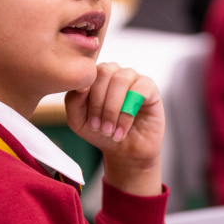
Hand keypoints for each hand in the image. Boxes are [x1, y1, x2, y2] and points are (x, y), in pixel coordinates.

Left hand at [64, 63, 164, 195]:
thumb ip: (73, 101)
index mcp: (95, 75)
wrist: (125, 151)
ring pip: (120, 80)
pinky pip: (138, 91)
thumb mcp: (78, 120)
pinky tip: (122, 130)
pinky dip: (127, 114)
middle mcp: (114, 71)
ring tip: (111, 131)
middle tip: (101, 128)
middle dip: (99, 104)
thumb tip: (82, 85)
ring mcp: (133, 77)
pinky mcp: (150, 87)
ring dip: (113, 109)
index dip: (86, 99)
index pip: (88, 73)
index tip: (90, 124)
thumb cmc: (101, 132)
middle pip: (104, 72)